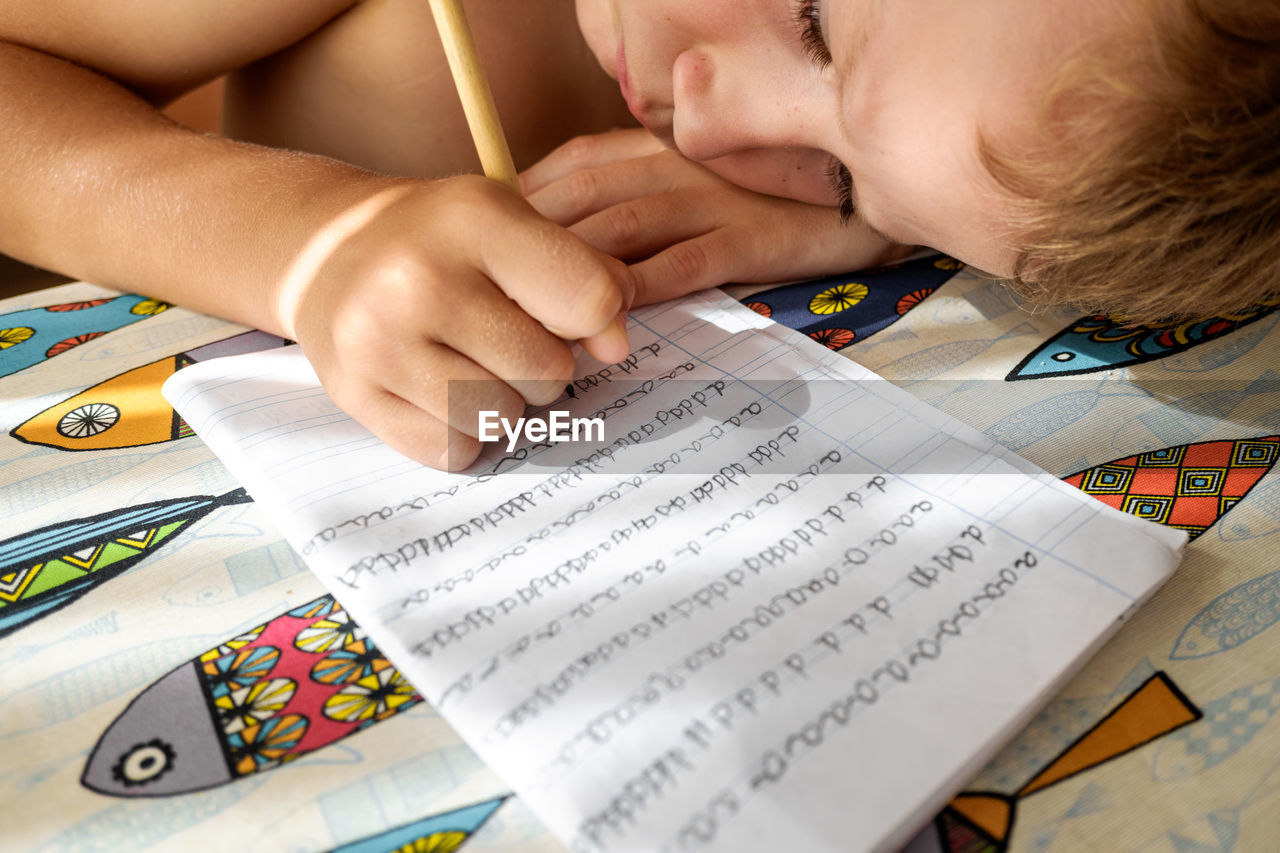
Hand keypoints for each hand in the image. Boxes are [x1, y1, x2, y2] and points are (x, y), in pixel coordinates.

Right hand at [282, 175, 634, 470]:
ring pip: (502, 419)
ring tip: (468, 360)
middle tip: (501, 334)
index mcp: (473, 218)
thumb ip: (584, 277)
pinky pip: (453, 450)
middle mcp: (419, 278)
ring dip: (501, 402)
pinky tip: (435, 386)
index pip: (588, 301)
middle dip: (541, 363)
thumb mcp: (513, 225)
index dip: (597, 318)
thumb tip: (615, 348)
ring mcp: (378, 341)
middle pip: (549, 372)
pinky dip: (458, 432)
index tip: (568, 313)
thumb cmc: (439, 240)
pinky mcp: (354, 395)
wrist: (323, 248)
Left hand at [522, 128, 907, 304]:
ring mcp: (711, 199)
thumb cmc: (760, 197)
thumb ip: (632, 194)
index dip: (522, 205)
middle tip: (490, 290)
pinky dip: (641, 287)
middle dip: (529, 244)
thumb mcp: (689, 180)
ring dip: (573, 272)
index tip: (484, 246)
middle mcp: (674, 165)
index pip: (569, 167)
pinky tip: (610, 314)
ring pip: (624, 229)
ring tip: (534, 314)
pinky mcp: (748, 237)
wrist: (854, 197)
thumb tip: (563, 233)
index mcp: (654, 146)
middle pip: (582, 198)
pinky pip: (685, 261)